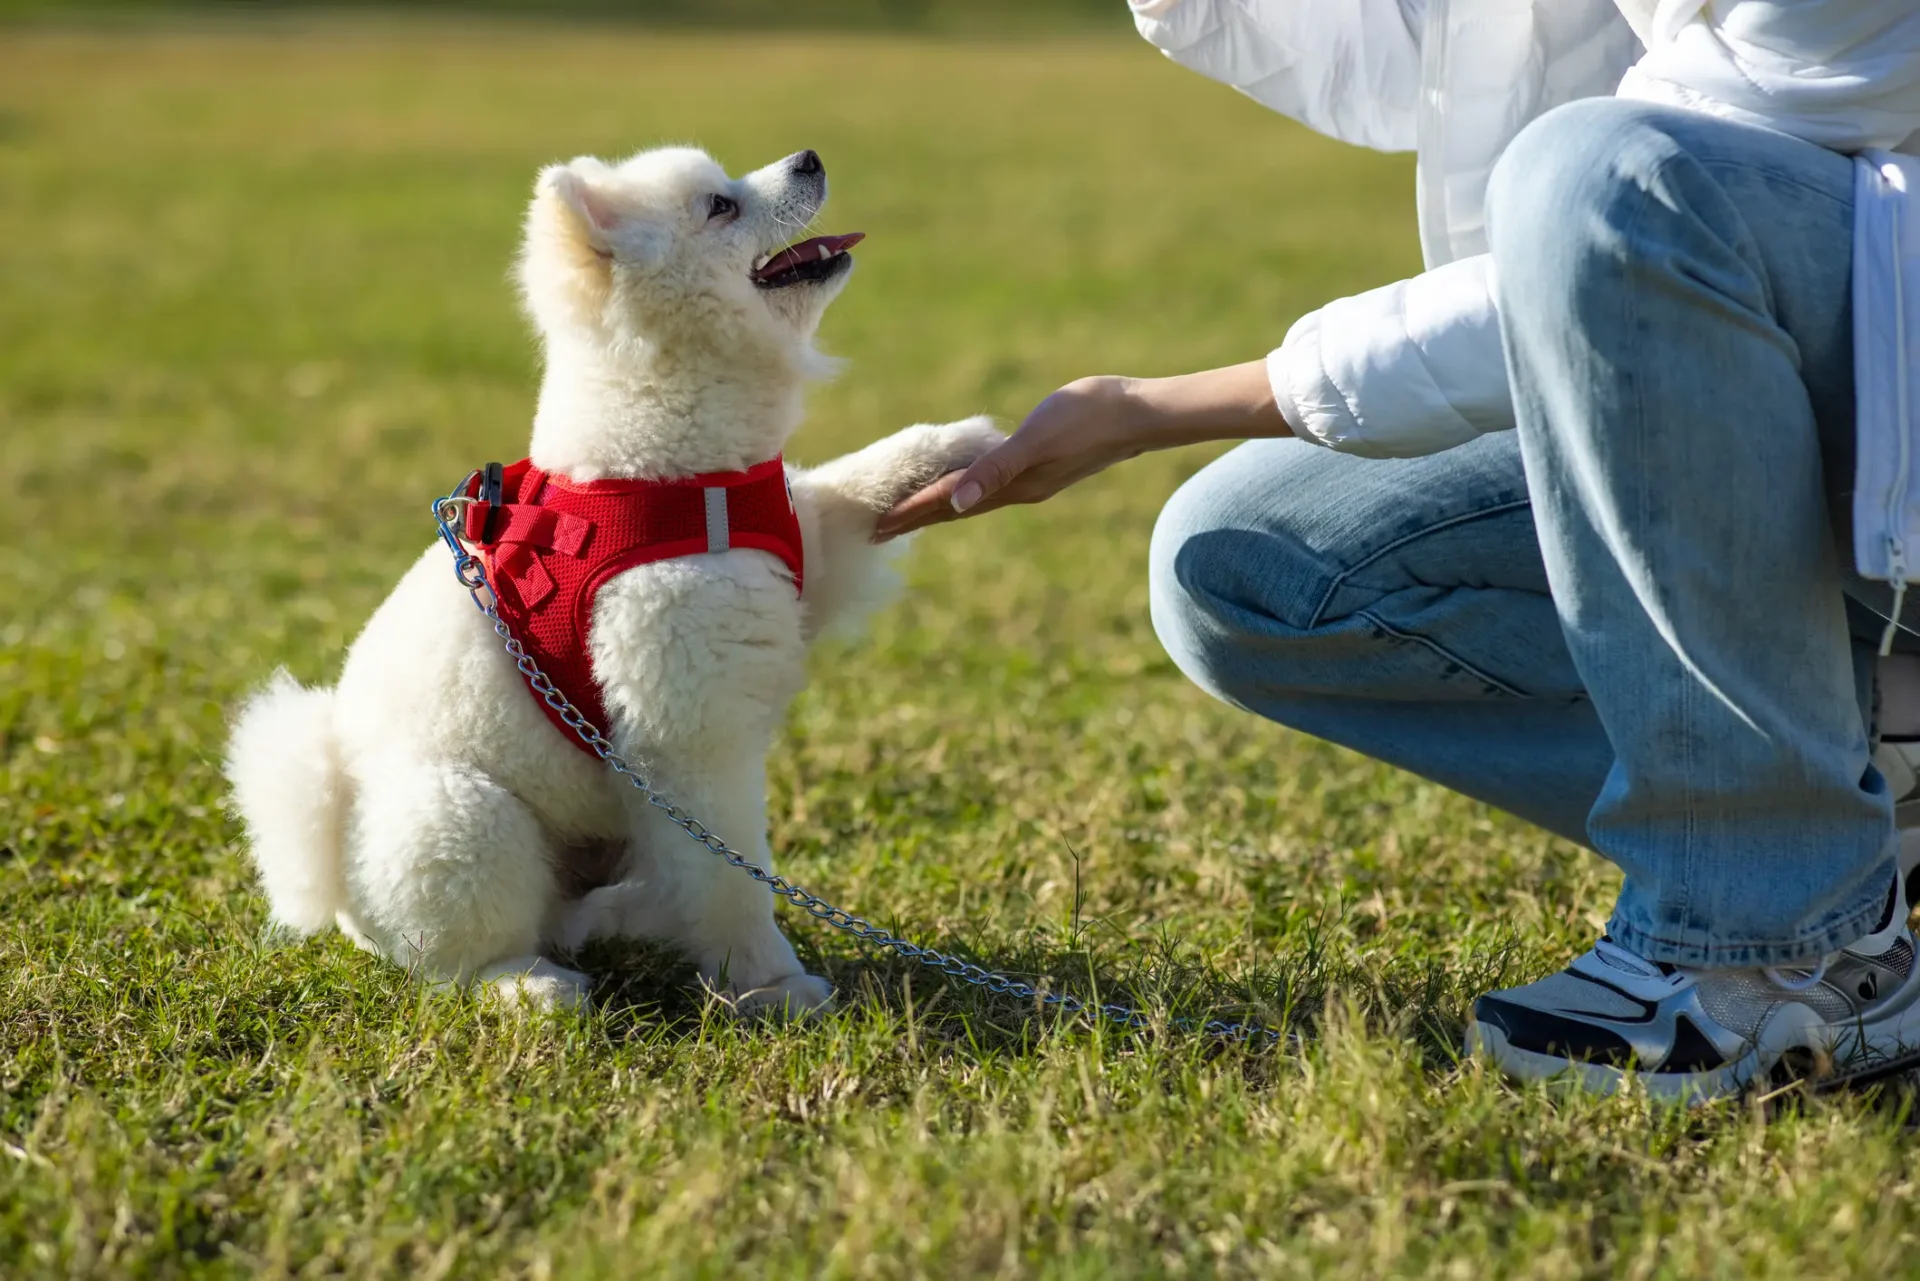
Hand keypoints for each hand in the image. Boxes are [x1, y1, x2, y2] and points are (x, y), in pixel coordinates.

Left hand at [874, 376, 1148, 539]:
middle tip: (875, 532)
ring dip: (937, 507)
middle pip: (953, 509)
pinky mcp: (1041, 466)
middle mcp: (1018, 490)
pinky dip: (966, 487)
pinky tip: (961, 482)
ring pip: (971, 498)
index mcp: (1013, 487)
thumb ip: (996, 470)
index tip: (875, 527)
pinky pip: (990, 483)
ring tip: (907, 514)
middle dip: (914, 518)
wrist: (1139, 413)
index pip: (947, 504)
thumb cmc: (1089, 417)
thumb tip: (957, 502)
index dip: (909, 513)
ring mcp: (1031, 481)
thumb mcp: (1037, 439)